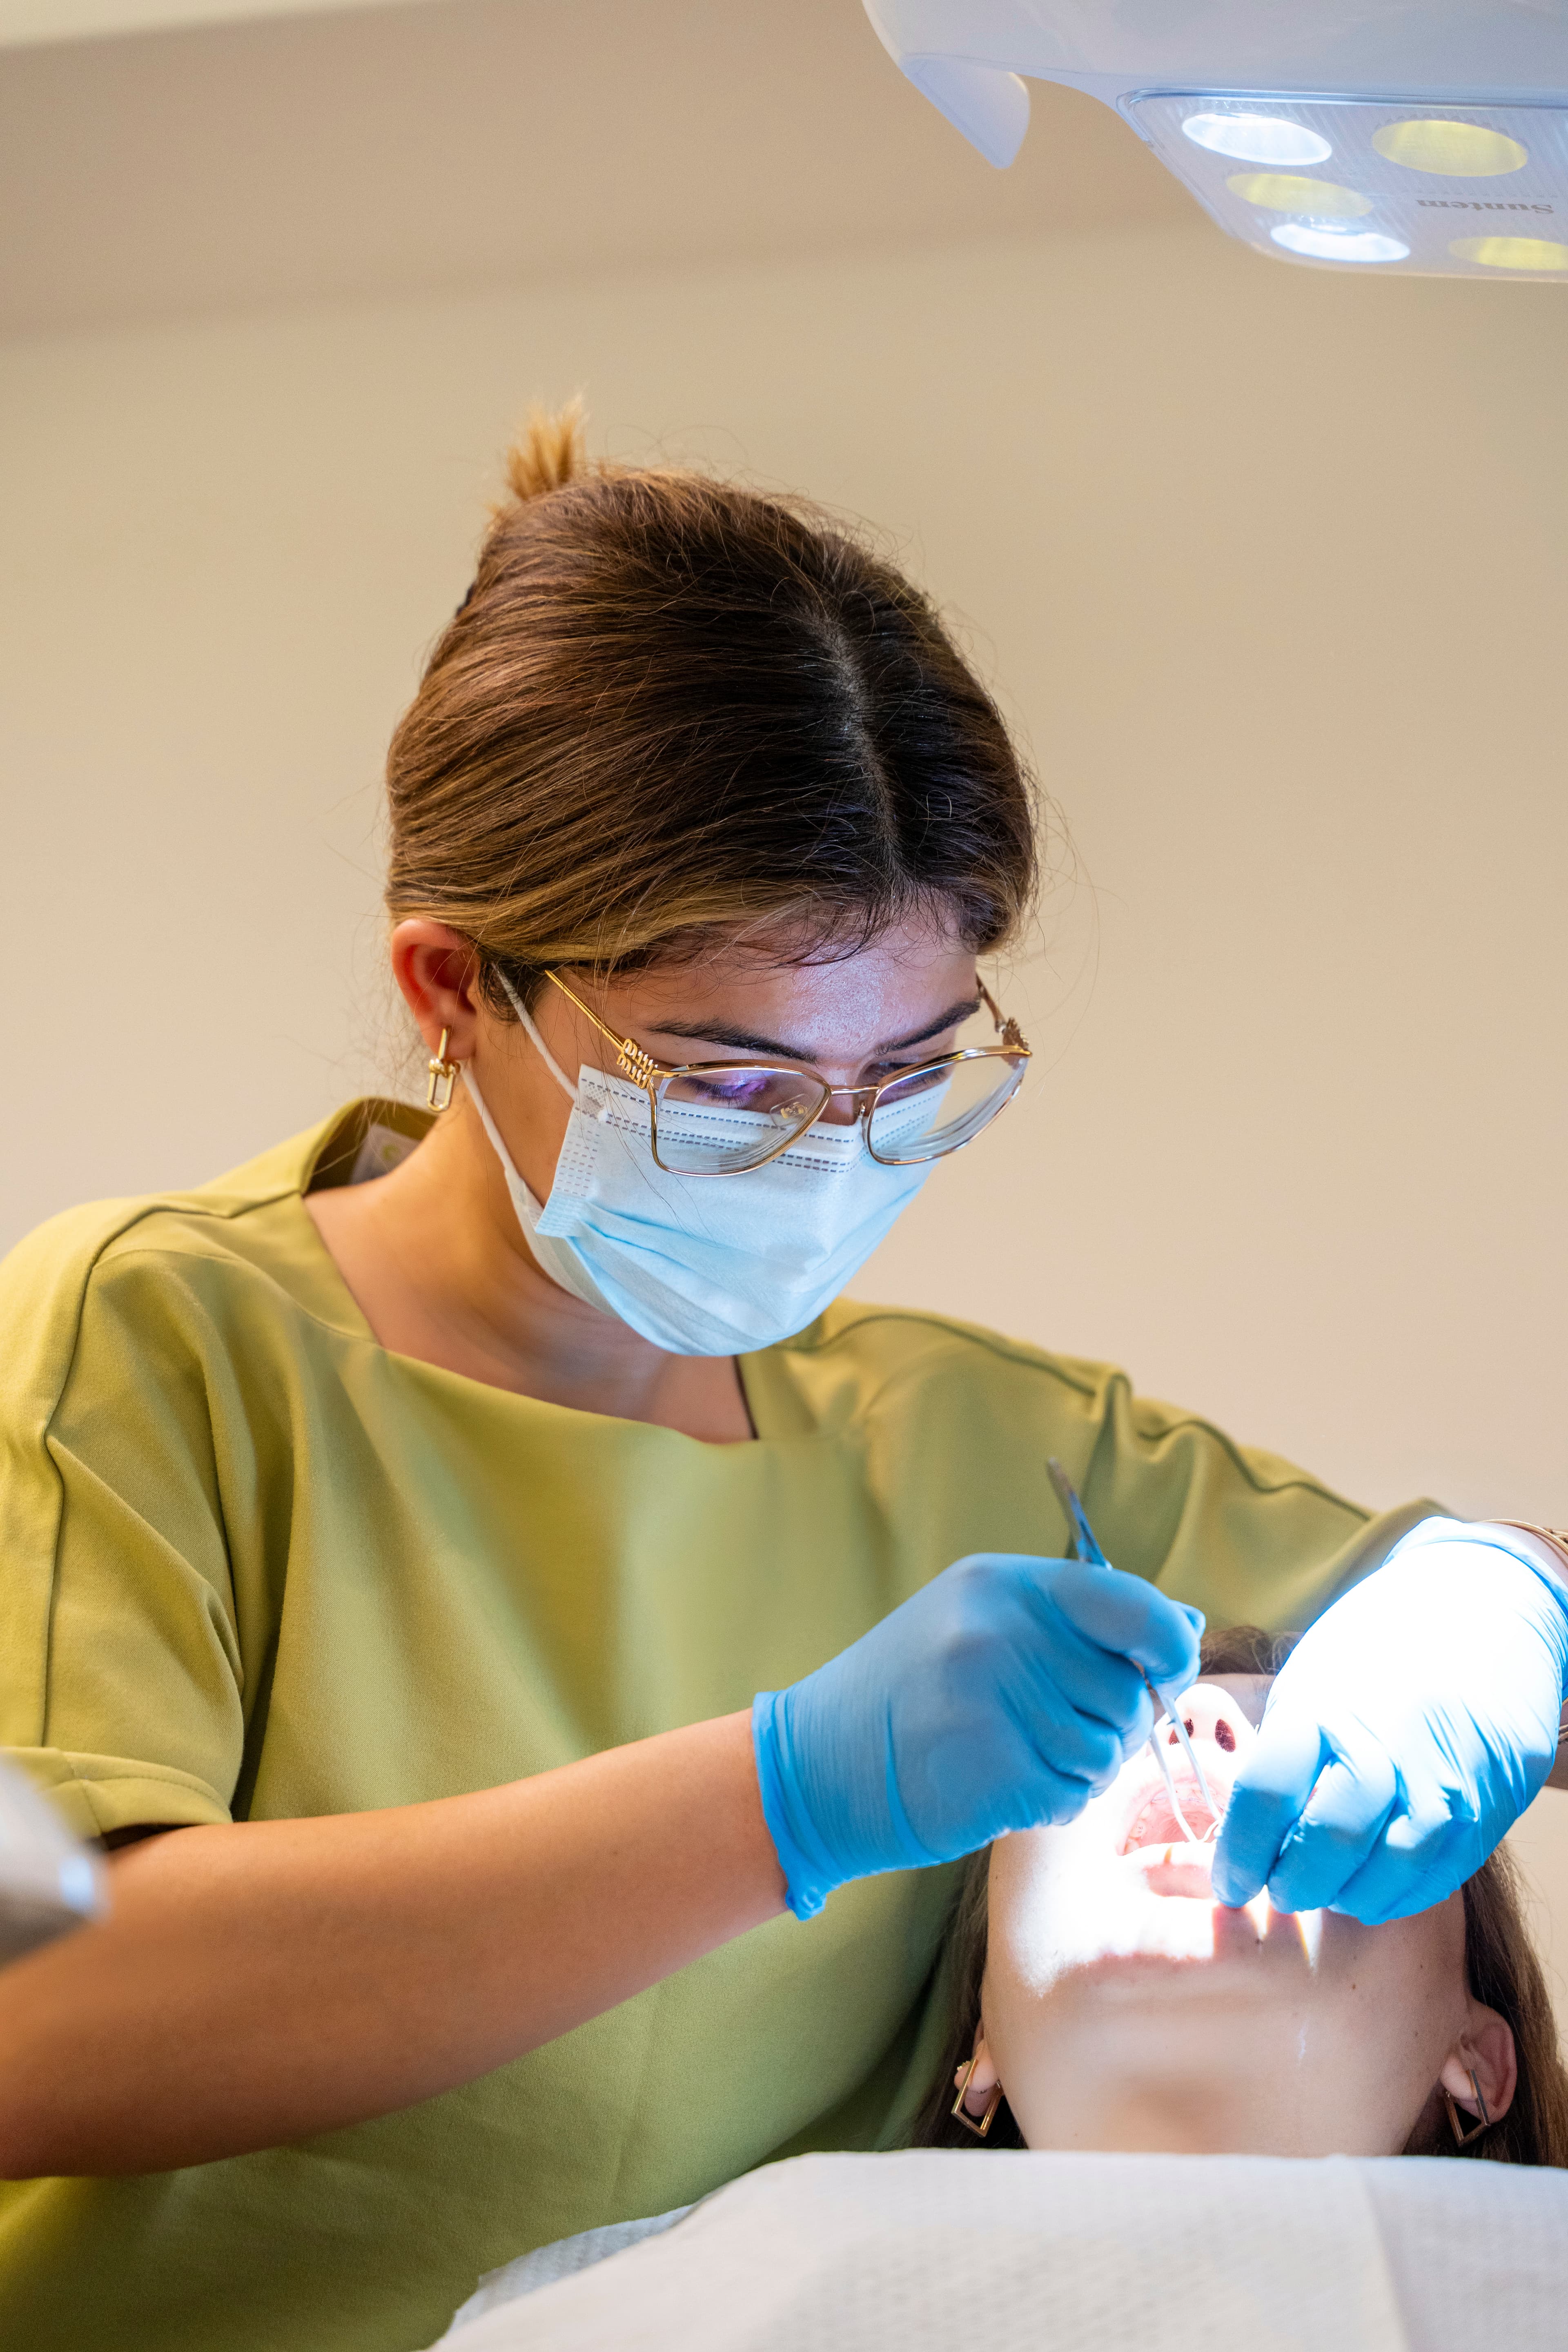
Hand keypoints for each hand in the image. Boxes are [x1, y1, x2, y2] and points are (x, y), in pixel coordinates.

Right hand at [752, 1553, 1202, 1917]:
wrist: (816, 1765)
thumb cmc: (911, 1695)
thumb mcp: (985, 1625)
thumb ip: (1083, 1622)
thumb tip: (1184, 1626)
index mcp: (1003, 1584)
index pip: (1131, 1603)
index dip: (1164, 1644)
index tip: (1162, 1668)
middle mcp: (999, 1631)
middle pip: (1128, 1690)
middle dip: (1112, 1723)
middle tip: (1052, 1728)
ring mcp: (991, 1700)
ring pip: (1106, 1751)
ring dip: (1081, 1769)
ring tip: (1019, 1755)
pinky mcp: (989, 1769)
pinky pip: (1072, 1797)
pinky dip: (1052, 1803)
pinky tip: (1003, 1788)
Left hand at [1213, 1523, 1567, 1922]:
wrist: (1484, 1611)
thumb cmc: (1380, 1648)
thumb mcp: (1314, 1680)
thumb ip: (1286, 1751)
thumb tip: (1248, 1829)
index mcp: (1327, 1706)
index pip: (1266, 1794)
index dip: (1239, 1853)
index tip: (1229, 1880)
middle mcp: (1389, 1745)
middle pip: (1330, 1845)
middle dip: (1293, 1884)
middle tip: (1278, 1889)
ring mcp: (1446, 1780)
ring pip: (1387, 1874)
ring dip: (1346, 1897)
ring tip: (1327, 1887)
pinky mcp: (1488, 1807)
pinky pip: (1434, 1878)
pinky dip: (1395, 1895)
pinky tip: (1373, 1884)